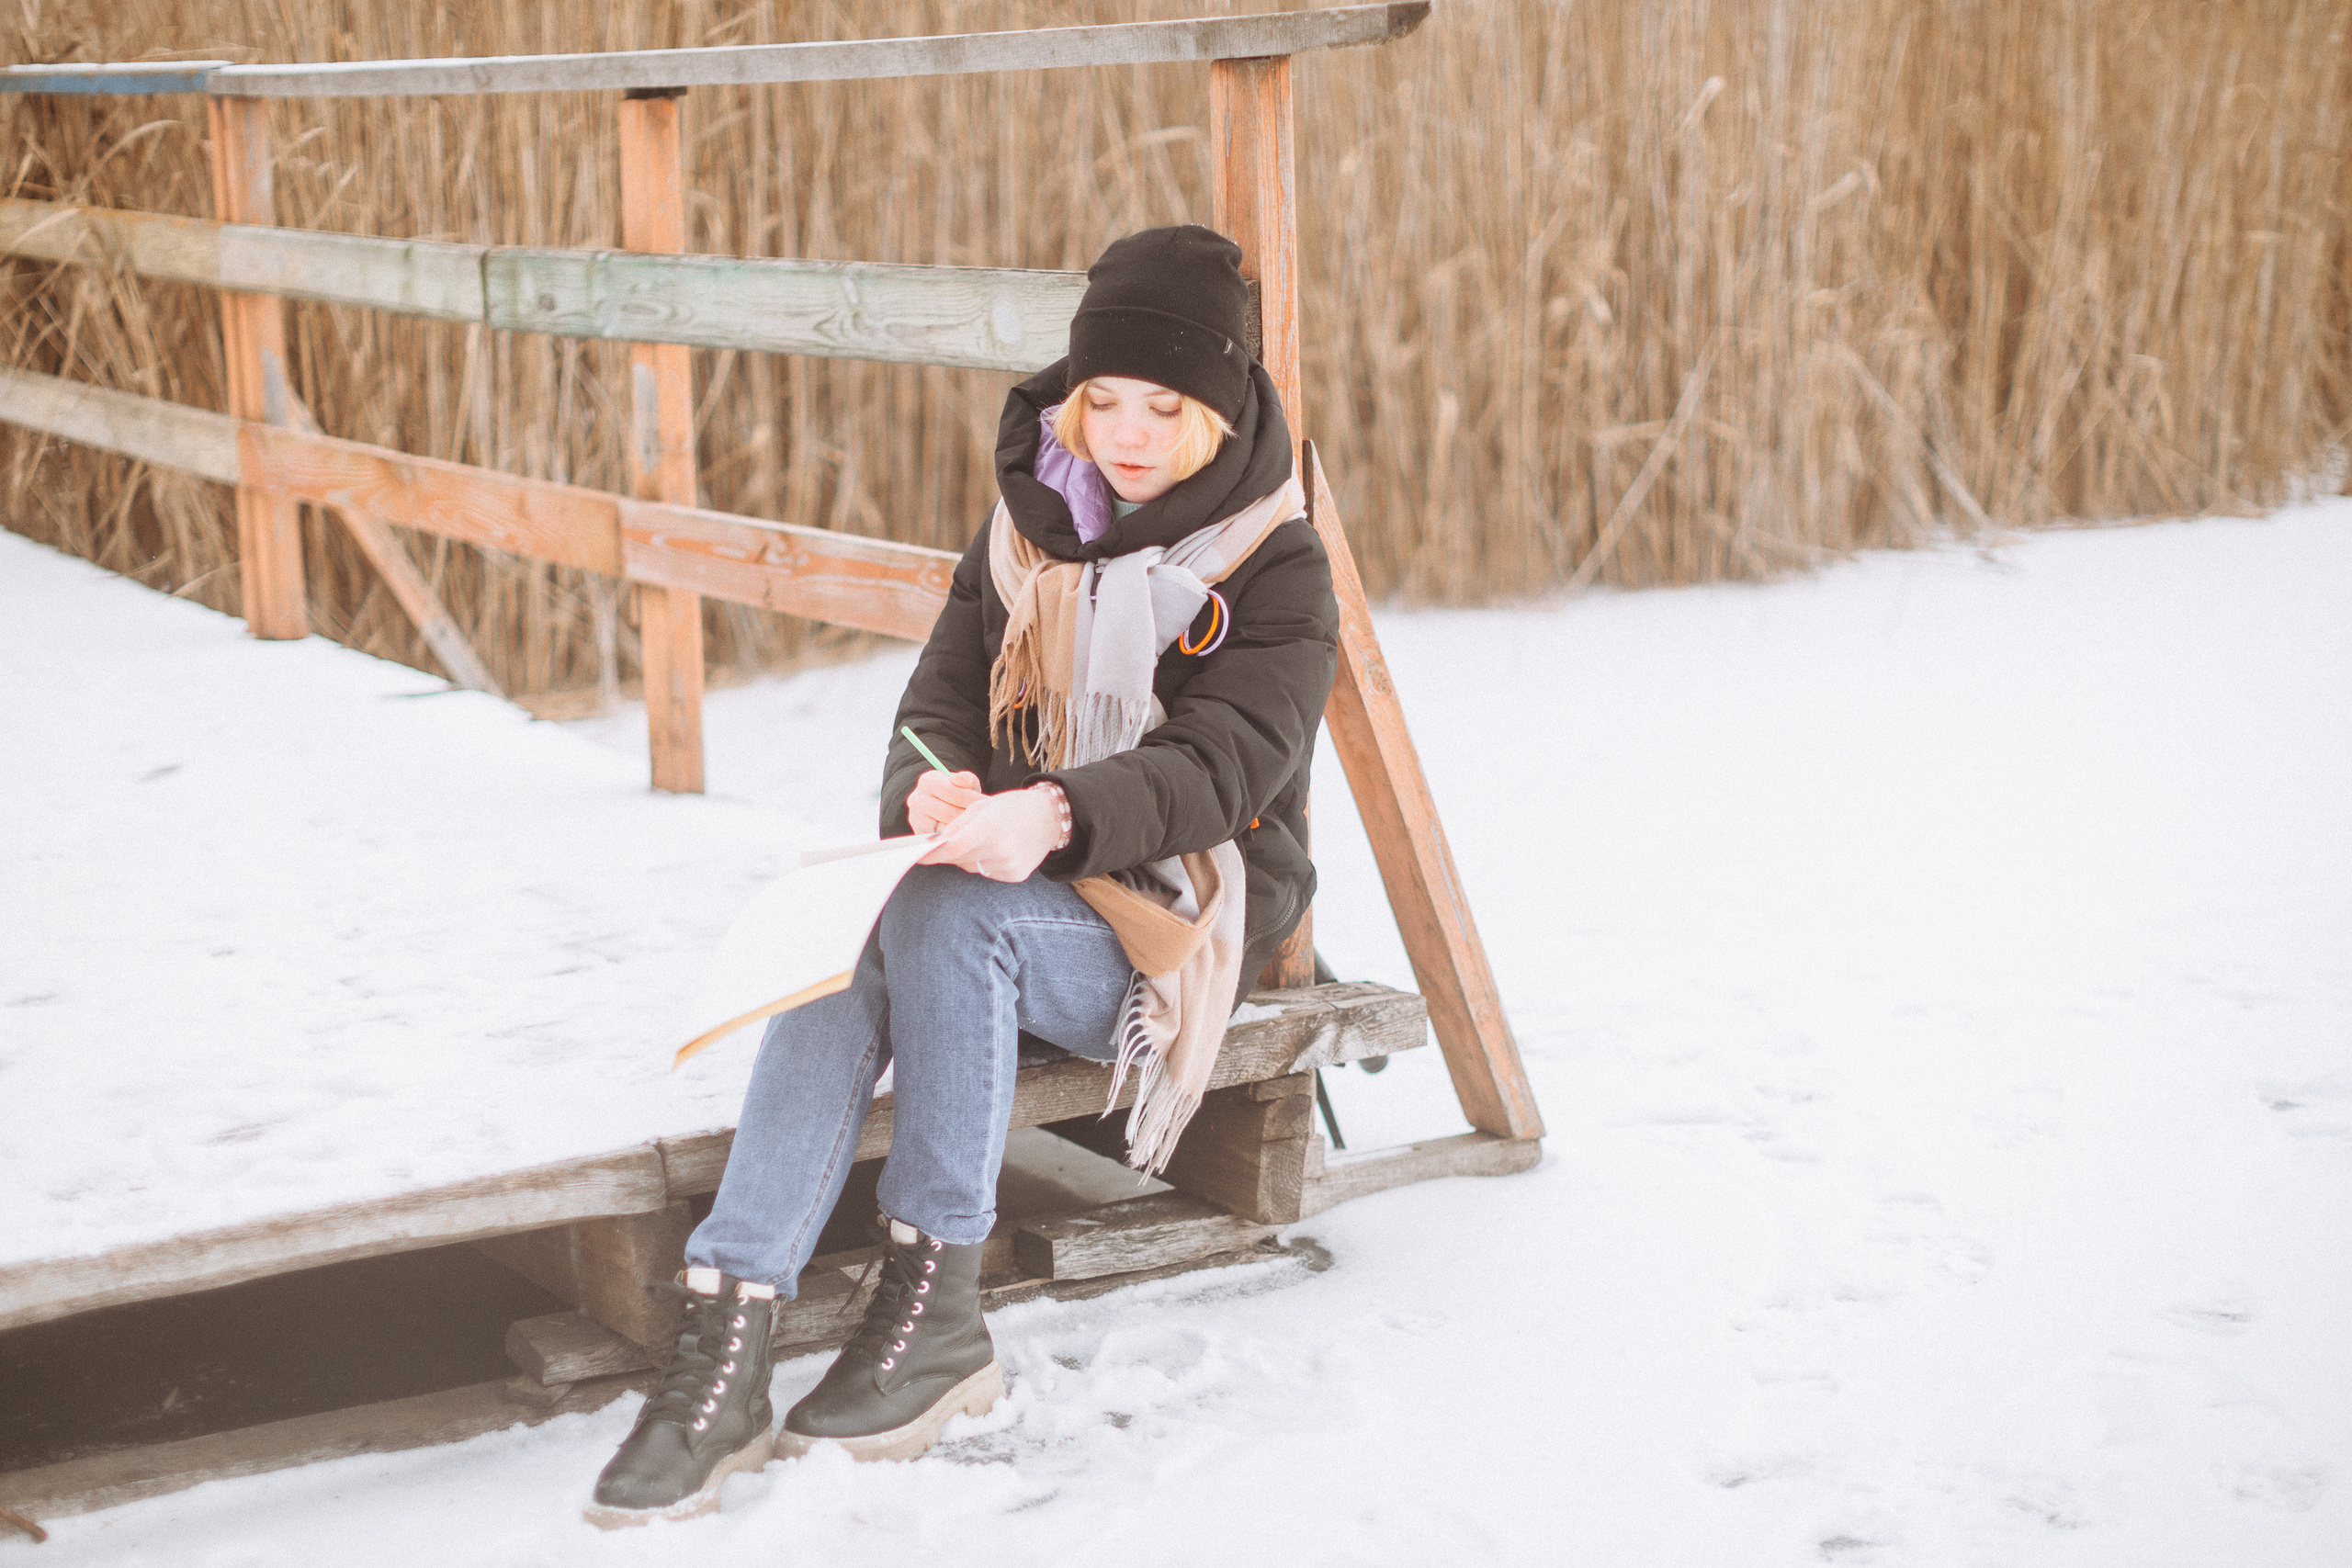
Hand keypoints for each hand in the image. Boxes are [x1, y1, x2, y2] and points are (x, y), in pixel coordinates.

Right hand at [906, 769, 983, 833]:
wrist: (939, 804)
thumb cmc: (956, 792)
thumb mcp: (964, 783)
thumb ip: (968, 780)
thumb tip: (961, 781)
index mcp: (928, 780)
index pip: (955, 793)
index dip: (975, 801)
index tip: (989, 807)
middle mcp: (917, 799)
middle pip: (950, 813)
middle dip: (971, 818)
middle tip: (988, 822)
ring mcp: (916, 818)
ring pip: (946, 829)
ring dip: (964, 830)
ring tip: (979, 829)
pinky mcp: (919, 834)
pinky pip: (941, 840)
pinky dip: (955, 839)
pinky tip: (967, 837)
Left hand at [919, 786, 1062, 882]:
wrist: (1050, 817)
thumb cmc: (1011, 807)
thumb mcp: (981, 808)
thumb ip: (956, 827)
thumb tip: (933, 845)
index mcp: (990, 827)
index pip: (951, 848)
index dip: (931, 853)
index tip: (917, 854)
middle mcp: (1000, 850)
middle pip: (959, 859)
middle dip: (948, 852)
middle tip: (946, 843)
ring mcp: (1009, 865)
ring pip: (971, 867)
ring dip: (966, 857)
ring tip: (981, 840)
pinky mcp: (1015, 875)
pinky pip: (987, 872)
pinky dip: (984, 862)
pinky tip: (996, 849)